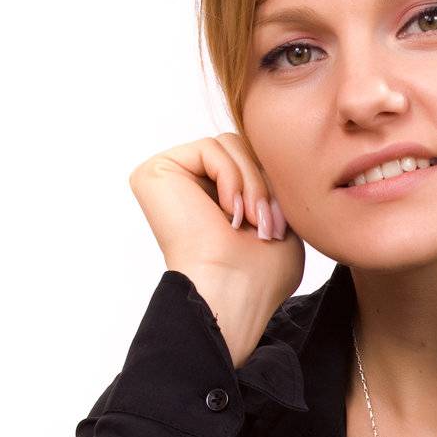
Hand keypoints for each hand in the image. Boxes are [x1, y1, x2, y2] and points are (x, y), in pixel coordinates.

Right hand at [129, 130, 304, 316]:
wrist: (234, 291)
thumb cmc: (259, 274)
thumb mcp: (279, 217)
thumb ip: (271, 181)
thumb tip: (269, 152)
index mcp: (209, 199)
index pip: (250, 161)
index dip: (271, 185)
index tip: (277, 227)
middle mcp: (185, 186)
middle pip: (240, 148)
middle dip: (262, 183)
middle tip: (266, 226)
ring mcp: (168, 177)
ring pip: (230, 144)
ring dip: (251, 183)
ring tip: (249, 221)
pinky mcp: (157, 171)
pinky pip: (212, 147)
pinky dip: (232, 178)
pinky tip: (229, 212)